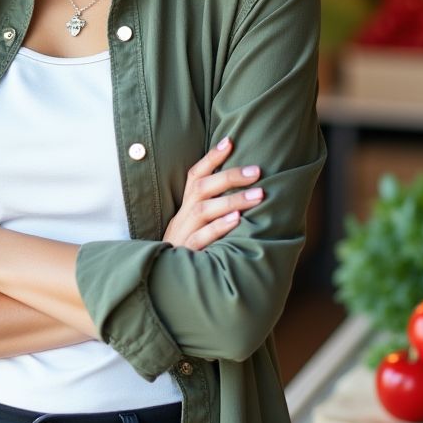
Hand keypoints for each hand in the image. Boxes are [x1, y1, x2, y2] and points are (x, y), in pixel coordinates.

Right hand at [162, 136, 261, 250]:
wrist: (165, 282)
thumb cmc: (188, 250)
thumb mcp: (194, 226)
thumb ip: (212, 208)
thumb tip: (243, 190)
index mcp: (186, 207)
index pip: (195, 175)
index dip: (211, 157)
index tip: (230, 140)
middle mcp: (183, 216)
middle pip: (202, 188)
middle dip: (230, 176)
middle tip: (257, 171)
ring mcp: (183, 234)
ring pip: (204, 210)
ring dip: (232, 200)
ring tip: (258, 195)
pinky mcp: (187, 253)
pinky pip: (202, 237)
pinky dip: (219, 227)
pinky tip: (238, 220)